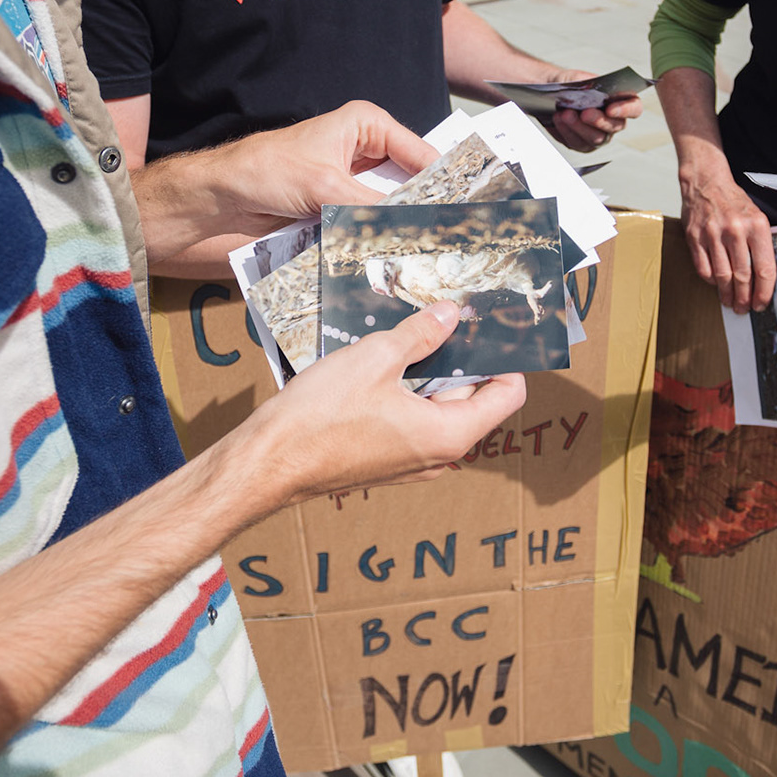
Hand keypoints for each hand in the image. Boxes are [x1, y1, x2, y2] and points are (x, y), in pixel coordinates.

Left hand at [135, 101, 438, 261]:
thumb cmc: (264, 171)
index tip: (472, 212)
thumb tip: (415, 231)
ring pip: (390, 213)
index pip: (422, 154)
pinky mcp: (338, 216)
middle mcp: (364, 155)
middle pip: (410, 185)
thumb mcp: (327, 186)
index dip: (446, 182)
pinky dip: (379, 246)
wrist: (216, 201)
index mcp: (367, 127)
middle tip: (460, 241)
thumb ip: (374, 209)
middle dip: (428, 211)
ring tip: (437, 259)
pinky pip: (368, 232)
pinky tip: (399, 266)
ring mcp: (352, 188)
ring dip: (403, 234)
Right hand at [239, 302, 527, 505]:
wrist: (269, 462)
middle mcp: (439, 455)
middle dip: (458, 357)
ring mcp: (411, 460)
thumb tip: (450, 315)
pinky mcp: (385, 459)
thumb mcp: (376, 358)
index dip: (505, 358)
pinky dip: (404, 391)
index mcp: (450, 434)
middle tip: (439, 317)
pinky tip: (379, 364)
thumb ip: (420, 335)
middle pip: (471, 397)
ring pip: (436, 406)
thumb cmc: (321, 417)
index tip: (486, 328)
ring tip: (402, 337)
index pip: (508, 395)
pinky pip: (410, 418)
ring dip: (426, 372)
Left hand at [546, 70, 643, 151]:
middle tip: (584, 113)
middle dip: (598, 120)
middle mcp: (614, 122)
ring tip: (564, 114)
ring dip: (579, 127)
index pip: (635, 108)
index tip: (611, 109)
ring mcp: (600, 135)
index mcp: (620, 101)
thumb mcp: (578, 77)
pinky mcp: (583, 144)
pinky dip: (566, 131)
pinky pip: (577, 143)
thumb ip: (587, 82)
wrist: (552, 93)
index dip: (626, 110)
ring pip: (596, 138)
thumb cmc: (571, 84)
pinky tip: (558, 120)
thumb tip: (589, 89)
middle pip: (615, 127)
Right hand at [679, 144, 774, 312]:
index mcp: (757, 226)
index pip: (764, 268)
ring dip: (727, 294)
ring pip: (722, 276)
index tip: (762, 303)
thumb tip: (764, 277)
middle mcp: (736, 231)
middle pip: (742, 276)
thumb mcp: (757, 216)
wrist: (706, 182)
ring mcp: (713, 235)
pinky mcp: (695, 238)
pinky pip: (703, 268)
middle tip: (744, 308)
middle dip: (744, 298)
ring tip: (729, 302)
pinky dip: (711, 281)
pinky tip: (716, 284)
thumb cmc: (733, 201)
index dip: (764, 292)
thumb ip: (761, 244)